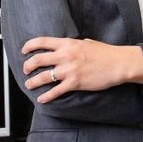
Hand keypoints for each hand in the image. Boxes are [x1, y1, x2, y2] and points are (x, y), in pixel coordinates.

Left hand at [22, 37, 142, 103]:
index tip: (24, 50)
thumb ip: (74, 45)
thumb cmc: (105, 53)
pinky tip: (42, 99)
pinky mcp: (75, 83)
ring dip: (33, 82)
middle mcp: (65, 56)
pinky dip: (46, 96)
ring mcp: (69, 70)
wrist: (118, 64)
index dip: (29, 46)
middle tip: (26, 70)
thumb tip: (67, 47)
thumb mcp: (87, 43)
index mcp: (67, 44)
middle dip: (28, 66)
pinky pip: (56, 91)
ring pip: (43, 77)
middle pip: (38, 60)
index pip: (42, 42)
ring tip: (29, 85)